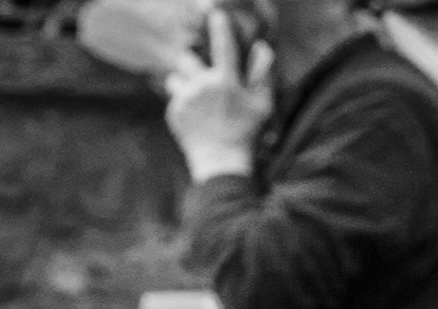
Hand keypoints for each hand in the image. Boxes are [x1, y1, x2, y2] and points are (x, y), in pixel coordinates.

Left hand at [165, 10, 269, 180]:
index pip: (223, 46)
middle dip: (190, 63)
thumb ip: (263, 74)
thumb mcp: (263, 105)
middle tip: (201, 77)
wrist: (222, 163)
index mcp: (226, 81)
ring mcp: (185, 98)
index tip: (216, 15)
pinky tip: (197, 122)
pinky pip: (175, 100)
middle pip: (186, 58)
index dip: (220, 27)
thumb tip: (263, 48)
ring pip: (175, 79)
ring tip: (199, 104)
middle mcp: (203, 85)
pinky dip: (184, 107)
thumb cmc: (247, 134)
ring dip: (184, 86)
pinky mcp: (174, 112)